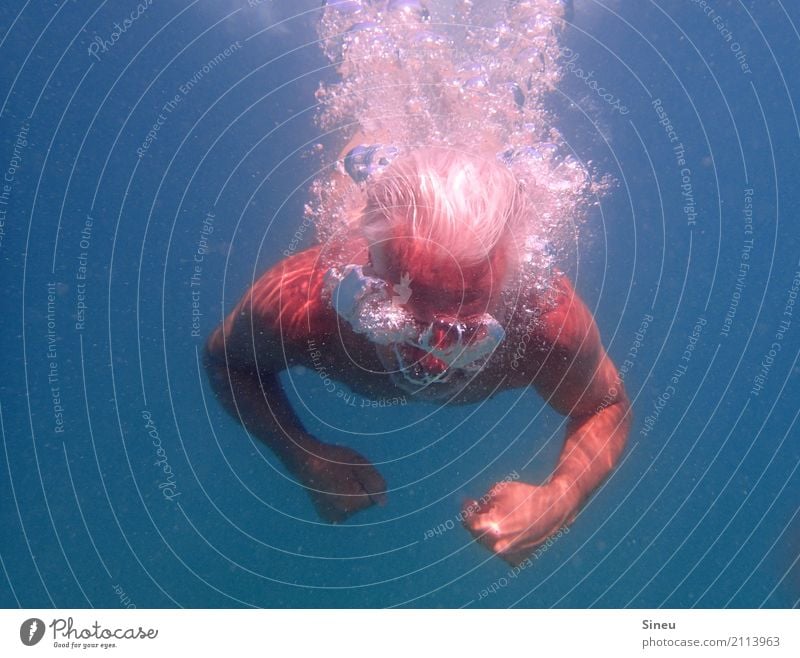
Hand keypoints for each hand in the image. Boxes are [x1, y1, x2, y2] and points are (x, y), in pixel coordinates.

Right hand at [299, 443, 386, 522]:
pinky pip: (344, 508)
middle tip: (342, 475)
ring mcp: (331, 518)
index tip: (350, 473)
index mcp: (349, 504)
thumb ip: (375, 483)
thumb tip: (383, 503)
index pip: (373, 497)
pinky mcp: (326, 517)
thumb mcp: (360, 464)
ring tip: (335, 480)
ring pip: (354, 506)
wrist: (305, 461)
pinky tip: (331, 488)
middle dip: (358, 489)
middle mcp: (340, 516)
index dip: (365, 482)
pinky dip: (342, 499)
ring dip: (350, 494)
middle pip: (363, 503)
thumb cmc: (334, 458)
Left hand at [462, 481, 577, 564]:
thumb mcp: (497, 490)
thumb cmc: (525, 496)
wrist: (553, 510)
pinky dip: (503, 542)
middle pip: (477, 534)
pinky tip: (512, 529)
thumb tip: (473, 511)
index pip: (469, 522)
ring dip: (489, 531)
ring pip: (488, 543)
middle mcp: (498, 545)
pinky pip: (502, 551)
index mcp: (492, 527)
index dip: (467, 510)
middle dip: (479, 520)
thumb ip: (481, 502)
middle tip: (483, 509)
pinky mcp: (517, 560)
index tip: (469, 503)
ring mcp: (507, 555)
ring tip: (503, 517)